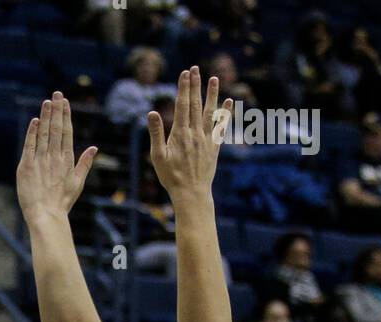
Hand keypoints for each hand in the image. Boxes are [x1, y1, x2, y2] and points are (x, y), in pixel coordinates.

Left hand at [17, 91, 96, 223]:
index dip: (65, 115)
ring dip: (45, 116)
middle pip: (56, 129)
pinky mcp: (26, 167)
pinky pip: (29, 145)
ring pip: (43, 133)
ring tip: (47, 101)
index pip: (66, 132)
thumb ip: (85, 163)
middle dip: (56, 109)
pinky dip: (32, 132)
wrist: (46, 216)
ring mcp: (40, 161)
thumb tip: (94, 148)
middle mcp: (54, 157)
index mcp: (67, 160)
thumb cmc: (62, 203)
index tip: (64, 102)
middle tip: (56, 93)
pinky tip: (35, 120)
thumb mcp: (77, 183)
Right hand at [147, 68, 232, 197]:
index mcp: (180, 134)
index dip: (183, 88)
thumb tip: (152, 113)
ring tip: (214, 78)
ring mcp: (206, 139)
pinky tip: (228, 101)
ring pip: (210, 112)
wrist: (191, 193)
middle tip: (195, 68)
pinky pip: (221, 127)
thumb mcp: (158, 156)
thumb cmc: (171, 177)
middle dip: (195, 85)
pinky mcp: (214, 147)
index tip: (185, 73)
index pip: (182, 105)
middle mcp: (195, 133)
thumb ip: (156, 133)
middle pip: (195, 104)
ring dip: (212, 94)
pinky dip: (225, 113)